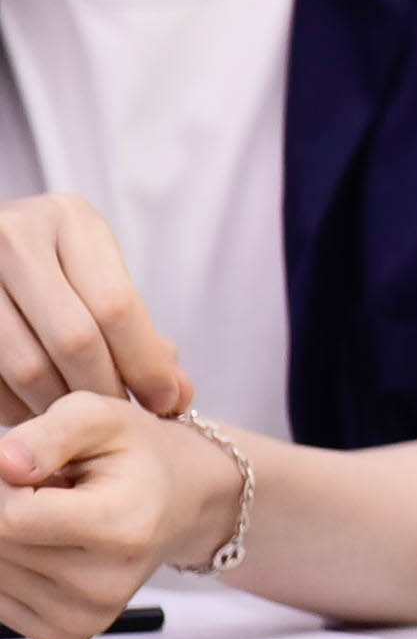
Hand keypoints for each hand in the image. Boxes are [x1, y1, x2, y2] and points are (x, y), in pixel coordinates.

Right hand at [0, 194, 190, 425]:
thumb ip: (138, 328)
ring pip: (27, 366)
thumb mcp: (94, 270)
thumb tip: (178, 393)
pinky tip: (37, 410)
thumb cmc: (49, 262)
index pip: (116, 306)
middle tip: (118, 416)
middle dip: (105, 390)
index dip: (146, 365)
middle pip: (74, 339)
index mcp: (70, 220)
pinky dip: (18, 407)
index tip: (166, 402)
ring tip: (79, 418)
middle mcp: (16, 236)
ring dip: (60, 407)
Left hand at [0, 391, 234, 638]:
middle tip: (49, 488)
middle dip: (5, 509)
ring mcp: (87, 615)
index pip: (9, 518)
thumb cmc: (141, 456)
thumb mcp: (102, 418)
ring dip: (8, 538)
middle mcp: (105, 583)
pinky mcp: (70, 634)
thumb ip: (48, 434)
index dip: (4, 484)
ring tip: (53, 515)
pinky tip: (49, 546)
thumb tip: (2, 465)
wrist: (183, 500)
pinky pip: (1, 602)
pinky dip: (12, 569)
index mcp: (120, 527)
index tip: (33, 468)